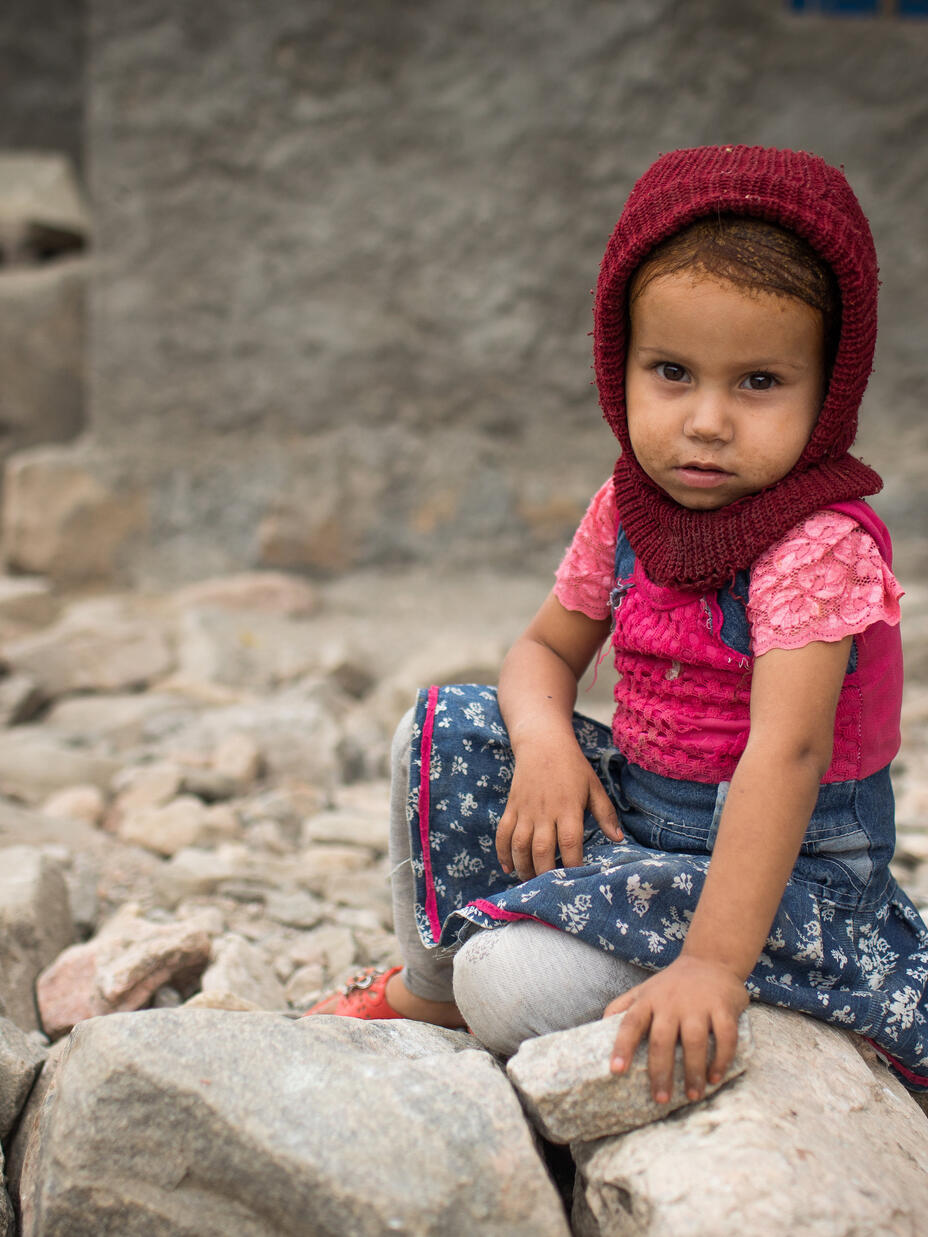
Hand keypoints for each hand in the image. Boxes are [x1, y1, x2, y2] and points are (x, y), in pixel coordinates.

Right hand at [496, 736, 621, 880]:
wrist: (542, 743)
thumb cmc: (573, 767)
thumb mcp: (594, 787)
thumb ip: (605, 814)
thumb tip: (618, 839)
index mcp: (568, 807)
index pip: (570, 842)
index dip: (572, 864)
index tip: (577, 879)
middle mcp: (545, 811)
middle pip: (542, 849)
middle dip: (545, 872)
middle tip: (550, 887)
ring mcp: (525, 809)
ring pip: (519, 844)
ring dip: (523, 866)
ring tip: (529, 881)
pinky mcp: (511, 807)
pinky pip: (503, 833)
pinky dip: (502, 852)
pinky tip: (507, 867)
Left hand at [604, 956, 747, 1103]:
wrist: (711, 959)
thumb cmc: (671, 984)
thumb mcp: (644, 990)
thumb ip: (622, 1006)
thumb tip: (598, 1027)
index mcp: (648, 1000)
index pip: (630, 1023)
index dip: (622, 1047)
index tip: (616, 1070)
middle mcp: (671, 1002)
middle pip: (662, 1039)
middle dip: (660, 1071)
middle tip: (660, 1098)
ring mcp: (698, 1004)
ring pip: (694, 1041)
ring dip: (693, 1071)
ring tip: (692, 1095)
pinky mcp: (723, 1007)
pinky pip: (725, 1037)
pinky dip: (721, 1059)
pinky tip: (715, 1078)